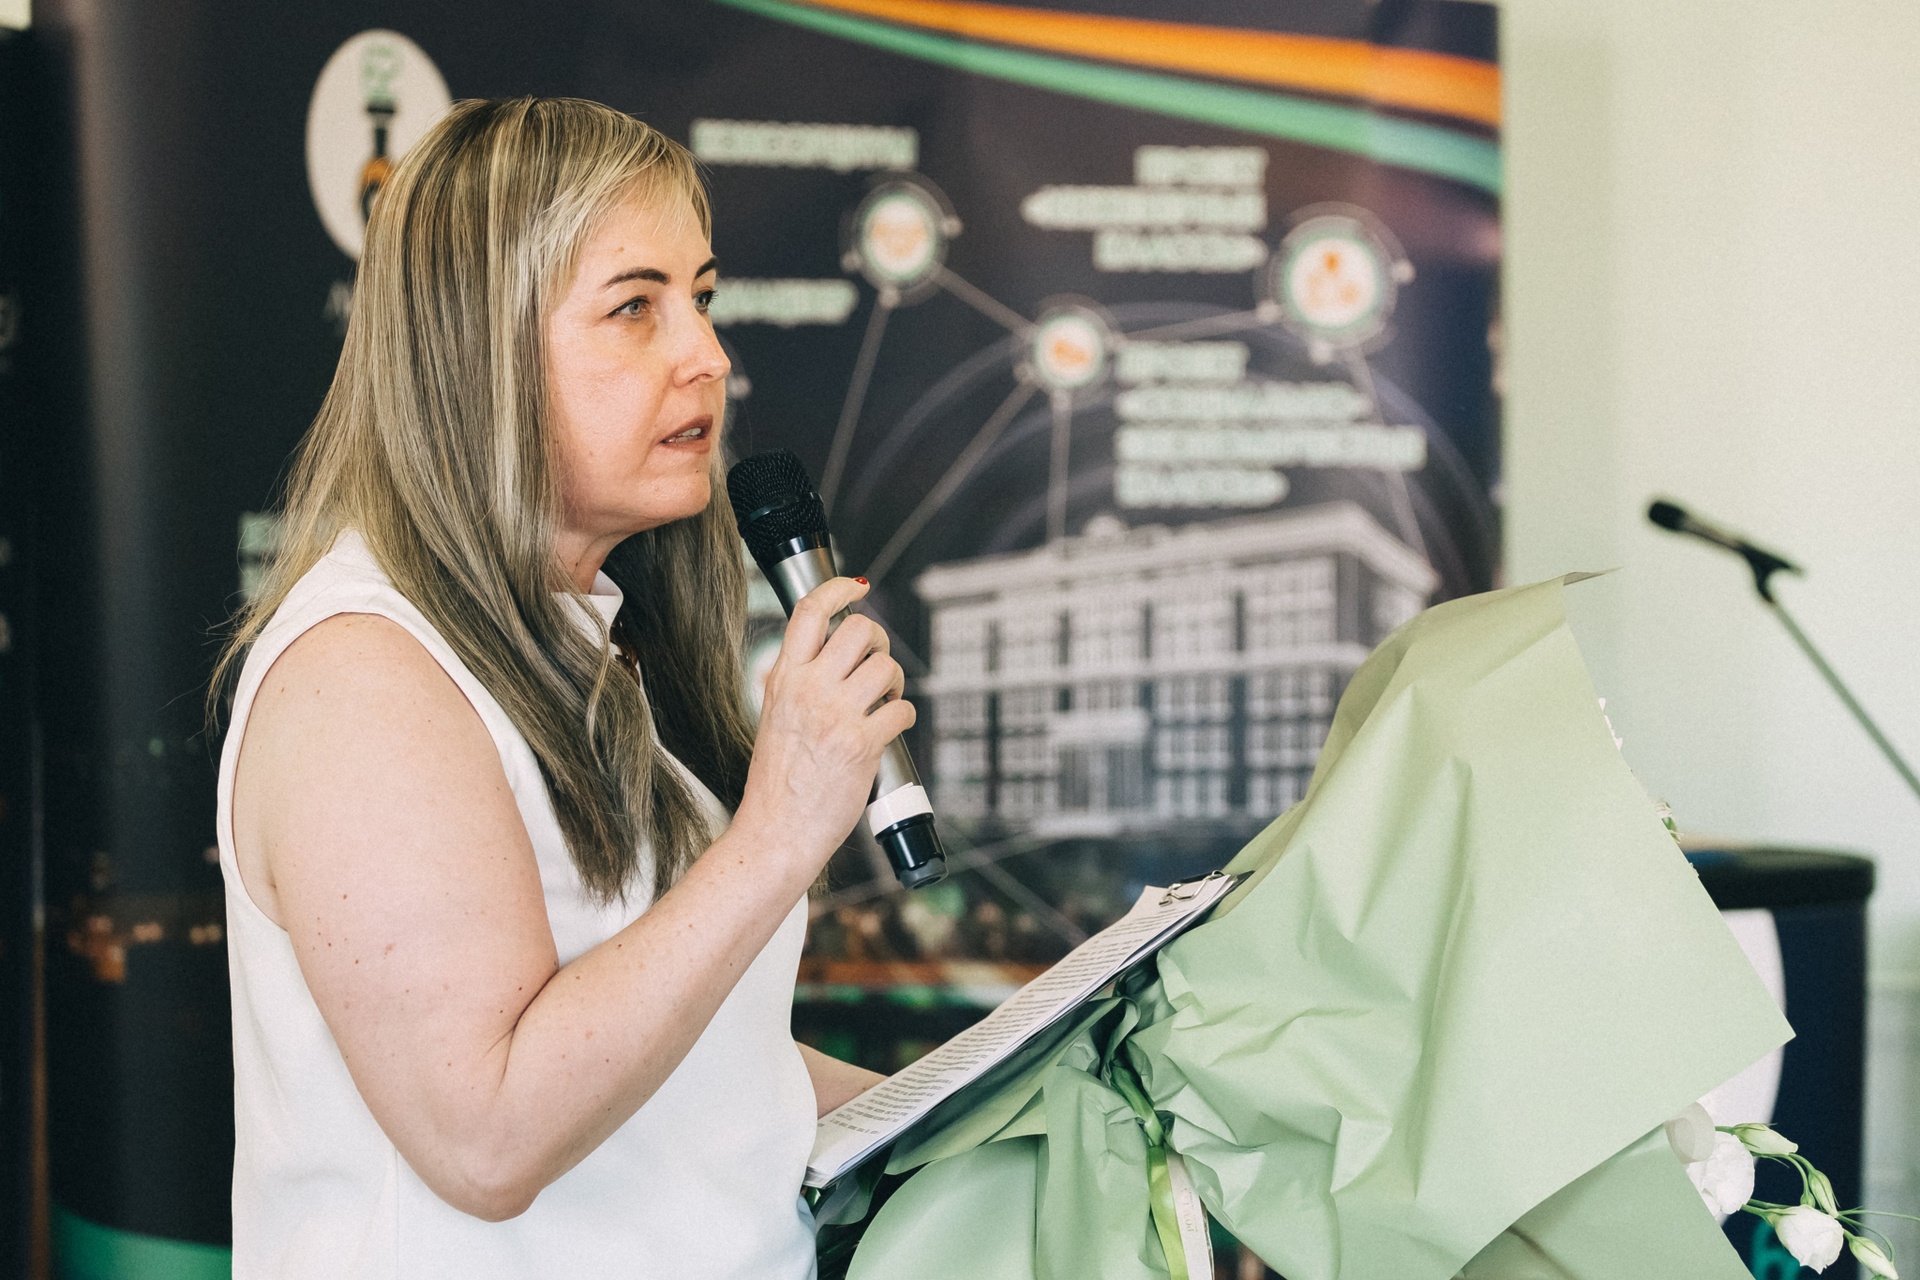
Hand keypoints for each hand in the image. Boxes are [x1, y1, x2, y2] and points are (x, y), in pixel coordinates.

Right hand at [739, 577, 914, 871]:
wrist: (775, 832)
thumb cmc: (778, 782)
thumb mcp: (774, 717)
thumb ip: (796, 683)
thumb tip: (830, 656)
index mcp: (783, 679)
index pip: (810, 612)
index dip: (839, 589)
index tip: (857, 587)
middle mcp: (807, 691)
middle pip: (859, 629)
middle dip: (879, 641)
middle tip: (877, 662)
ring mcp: (835, 716)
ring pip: (887, 667)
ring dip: (895, 682)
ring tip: (885, 701)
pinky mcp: (861, 745)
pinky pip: (903, 710)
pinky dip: (905, 716)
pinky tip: (892, 727)